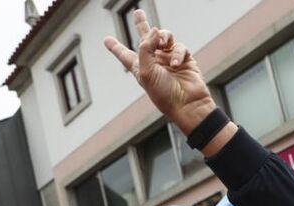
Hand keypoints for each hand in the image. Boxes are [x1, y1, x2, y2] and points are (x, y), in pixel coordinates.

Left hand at [104, 10, 220, 139]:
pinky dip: (177, 53)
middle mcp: (154, 62)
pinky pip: (179, 47)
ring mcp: (169, 59)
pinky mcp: (184, 59)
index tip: (106, 40)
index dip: (115, 48)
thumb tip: (154, 30)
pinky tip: (176, 63)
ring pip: (164, 37)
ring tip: (163, 44)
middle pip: (146, 39)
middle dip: (142, 25)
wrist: (187, 103)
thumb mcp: (145, 72)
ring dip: (163, 36)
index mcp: (140, 68)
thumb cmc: (164, 93)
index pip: (125, 55)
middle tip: (138, 12)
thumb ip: (145, 47)